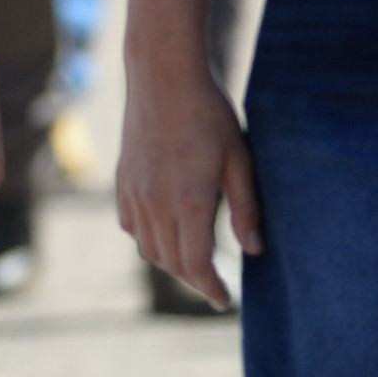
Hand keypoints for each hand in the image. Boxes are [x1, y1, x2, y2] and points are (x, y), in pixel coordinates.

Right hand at [115, 66, 261, 311]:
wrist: (163, 75)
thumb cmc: (208, 114)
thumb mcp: (238, 160)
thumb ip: (245, 208)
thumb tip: (254, 250)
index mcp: (189, 203)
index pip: (197, 266)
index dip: (212, 289)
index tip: (226, 301)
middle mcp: (156, 204)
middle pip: (171, 263)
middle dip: (194, 280)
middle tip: (215, 285)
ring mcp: (134, 193)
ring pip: (148, 248)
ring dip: (170, 263)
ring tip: (193, 262)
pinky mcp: (123, 180)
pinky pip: (130, 225)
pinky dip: (147, 239)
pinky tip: (164, 231)